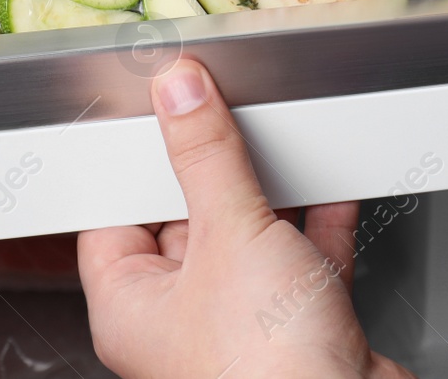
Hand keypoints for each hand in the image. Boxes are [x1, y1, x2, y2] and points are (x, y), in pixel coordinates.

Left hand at [77, 58, 416, 378]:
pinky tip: (330, 187)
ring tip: (281, 146)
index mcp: (130, 308)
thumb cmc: (265, 371)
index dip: (138, 161)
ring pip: (250, 239)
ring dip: (272, 194)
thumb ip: (207, 157)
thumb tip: (181, 97)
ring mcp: (242, 324)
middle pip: (187, 220)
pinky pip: (303, 257)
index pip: (117, 215)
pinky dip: (318, 222)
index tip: (161, 114)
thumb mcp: (230, 234)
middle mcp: (181, 321)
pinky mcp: (299, 326)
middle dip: (214, 171)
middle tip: (226, 117)